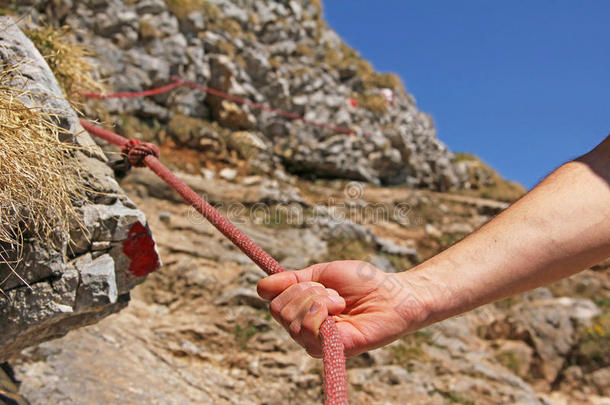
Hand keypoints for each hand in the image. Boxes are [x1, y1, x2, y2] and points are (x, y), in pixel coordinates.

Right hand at [257, 260, 428, 357]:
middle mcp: (305, 330)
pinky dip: (322, 312)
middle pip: (278, 310)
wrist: (394, 293)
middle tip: (332, 291)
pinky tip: (340, 309)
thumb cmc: (363, 283)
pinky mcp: (331, 349)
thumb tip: (261, 285)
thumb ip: (293, 280)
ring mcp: (317, 343)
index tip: (309, 279)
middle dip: (304, 291)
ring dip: (317, 300)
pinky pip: (309, 332)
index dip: (285, 286)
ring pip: (291, 320)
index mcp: (302, 311)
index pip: (272, 301)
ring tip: (340, 301)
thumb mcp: (322, 273)